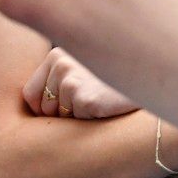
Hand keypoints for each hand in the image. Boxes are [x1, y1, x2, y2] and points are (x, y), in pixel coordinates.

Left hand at [22, 46, 138, 119]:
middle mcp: (61, 64)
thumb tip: (33, 105)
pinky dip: (90, 120)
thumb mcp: (80, 68)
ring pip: (59, 118)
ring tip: (98, 100)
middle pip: (44, 108)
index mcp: (56, 54)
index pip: (30, 93)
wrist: (147, 76)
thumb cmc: (111, 77)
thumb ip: (56, 79)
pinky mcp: (86, 99)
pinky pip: (77, 122)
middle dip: (62, 113)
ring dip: (77, 117)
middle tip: (89, 99)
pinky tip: (105, 105)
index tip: (63, 106)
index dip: (43, 107)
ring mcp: (72, 81)